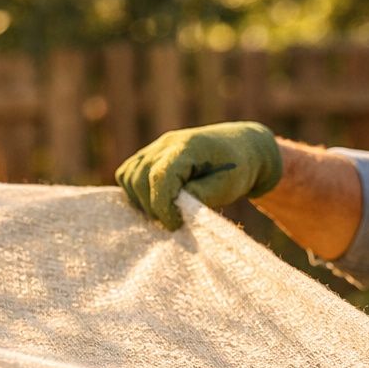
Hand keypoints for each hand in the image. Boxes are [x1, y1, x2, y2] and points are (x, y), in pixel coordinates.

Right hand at [115, 121, 282, 229]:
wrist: (241, 148)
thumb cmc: (237, 169)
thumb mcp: (227, 186)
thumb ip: (201, 196)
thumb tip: (175, 207)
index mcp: (187, 147)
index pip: (160, 177)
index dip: (162, 205)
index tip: (175, 224)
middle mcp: (166, 143)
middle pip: (138, 178)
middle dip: (151, 207)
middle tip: (173, 222)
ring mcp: (155, 147)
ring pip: (128, 176)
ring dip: (140, 201)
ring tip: (164, 213)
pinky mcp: (149, 155)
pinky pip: (127, 174)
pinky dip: (135, 192)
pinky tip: (155, 203)